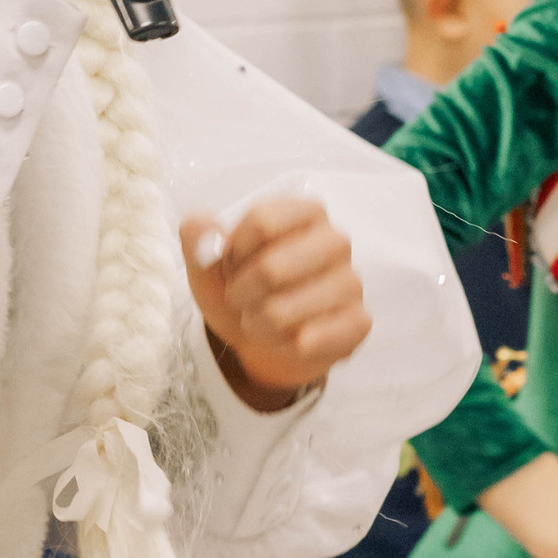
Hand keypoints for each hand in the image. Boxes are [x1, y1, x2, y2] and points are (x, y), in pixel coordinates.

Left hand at [183, 195, 369, 410]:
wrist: (263, 339)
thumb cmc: (243, 289)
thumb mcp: (209, 263)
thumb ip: (198, 236)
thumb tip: (203, 226)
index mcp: (304, 212)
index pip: (262, 221)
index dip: (234, 251)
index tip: (229, 265)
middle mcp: (335, 241)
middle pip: (271, 268)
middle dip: (240, 293)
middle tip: (239, 299)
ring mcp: (351, 282)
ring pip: (283, 310)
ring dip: (256, 323)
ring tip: (259, 320)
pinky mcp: (358, 322)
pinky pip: (311, 339)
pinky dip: (284, 345)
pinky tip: (286, 339)